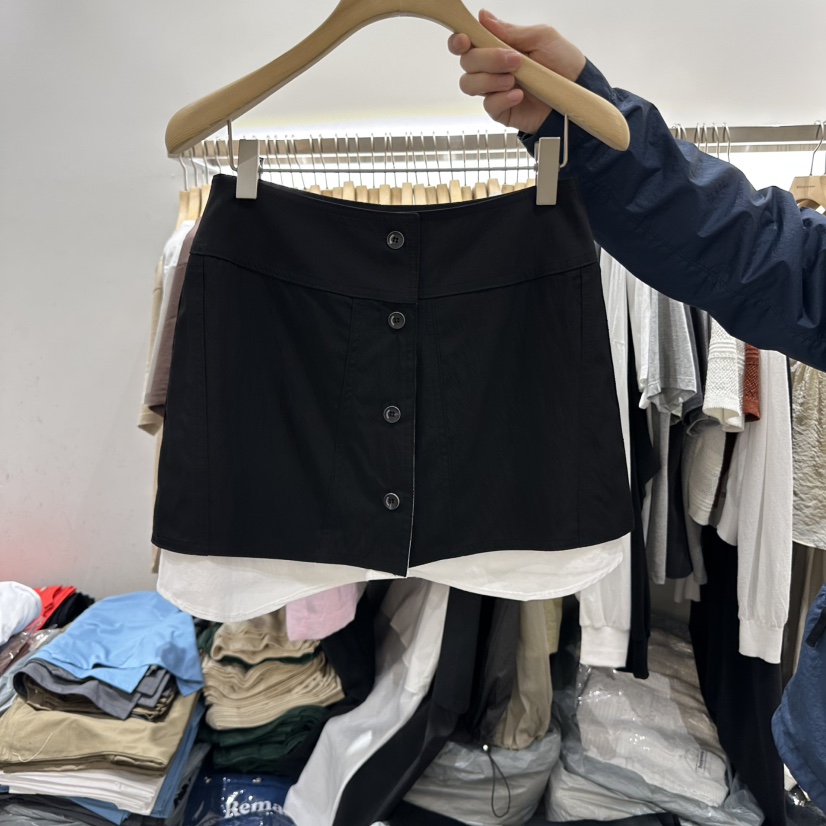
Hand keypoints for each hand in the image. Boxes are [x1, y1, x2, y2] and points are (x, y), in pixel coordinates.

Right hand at [448, 9, 586, 133]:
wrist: (577, 92)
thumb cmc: (563, 62)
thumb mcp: (541, 37)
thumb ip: (510, 31)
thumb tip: (484, 17)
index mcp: (497, 46)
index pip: (467, 42)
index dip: (459, 40)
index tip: (465, 39)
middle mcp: (491, 67)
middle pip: (466, 62)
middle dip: (487, 59)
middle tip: (514, 60)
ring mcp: (494, 90)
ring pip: (469, 84)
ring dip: (491, 80)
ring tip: (515, 79)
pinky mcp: (500, 110)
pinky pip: (488, 105)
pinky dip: (502, 98)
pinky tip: (519, 95)